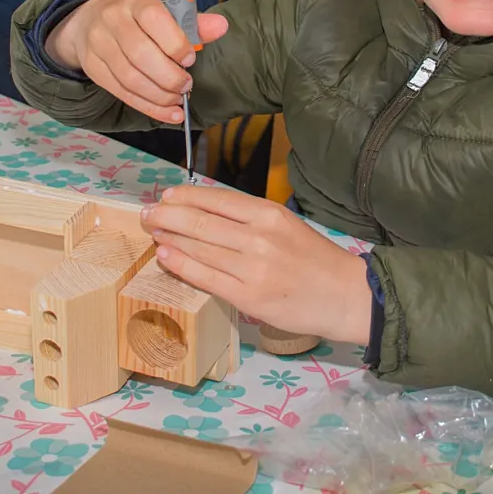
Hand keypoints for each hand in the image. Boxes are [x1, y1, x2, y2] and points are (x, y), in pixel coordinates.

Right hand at [46, 0, 228, 123]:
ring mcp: (99, 44)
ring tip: (178, 99)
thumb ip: (193, 22)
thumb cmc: (137, 17)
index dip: (175, 43)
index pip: (154, 19)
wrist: (90, 21)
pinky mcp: (92, 67)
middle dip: (169, 76)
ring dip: (159, 95)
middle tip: (186, 85)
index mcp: (136, 1)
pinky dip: (149, 107)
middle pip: (140, 54)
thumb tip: (220, 26)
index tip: (189, 60)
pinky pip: (122, 92)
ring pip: (130, 78)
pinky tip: (168, 112)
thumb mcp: (164, 11)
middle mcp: (113, 20)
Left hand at [142, 186, 371, 343]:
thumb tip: (204, 209)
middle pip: (200, 221)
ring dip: (169, 236)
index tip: (166, 196)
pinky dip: (180, 264)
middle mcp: (259, 237)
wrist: (345, 296)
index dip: (185, 196)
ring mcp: (252, 268)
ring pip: (198, 247)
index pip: (216, 199)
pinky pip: (205, 277)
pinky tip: (165, 255)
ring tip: (152, 230)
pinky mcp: (248, 297)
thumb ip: (249, 217)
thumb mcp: (285, 224)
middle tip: (147, 212)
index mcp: (269, 214)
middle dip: (167, 214)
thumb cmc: (313, 259)